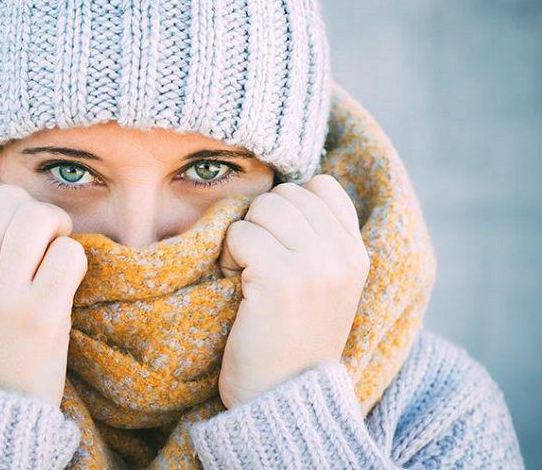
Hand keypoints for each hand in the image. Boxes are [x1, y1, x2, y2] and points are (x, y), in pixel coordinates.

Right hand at [0, 180, 87, 406]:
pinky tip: (65, 279)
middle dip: (32, 210)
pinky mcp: (42, 314)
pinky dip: (74, 258)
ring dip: (55, 227)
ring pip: (38, 218)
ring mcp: (5, 295)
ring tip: (55, 249)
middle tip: (42, 236)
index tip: (9, 222)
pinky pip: (69, 254)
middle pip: (8, 200)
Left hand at [217, 174, 369, 407]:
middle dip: (260, 224)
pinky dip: (229, 258)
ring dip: (243, 239)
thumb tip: (283, 193)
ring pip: (261, 208)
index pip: (321, 186)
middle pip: (284, 195)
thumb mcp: (325, 288)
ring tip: (249, 277)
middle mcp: (342, 254)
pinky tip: (239, 288)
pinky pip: (239, 234)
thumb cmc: (291, 343)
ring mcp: (314, 264)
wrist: (283, 399)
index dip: (288, 207)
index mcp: (356, 254)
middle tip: (258, 266)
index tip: (279, 245)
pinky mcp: (280, 277)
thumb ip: (318, 242)